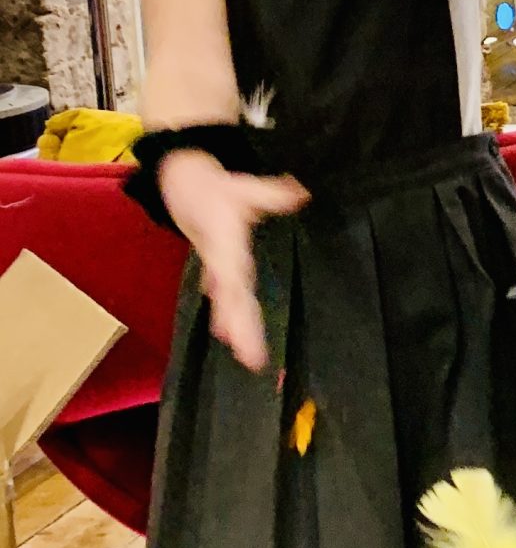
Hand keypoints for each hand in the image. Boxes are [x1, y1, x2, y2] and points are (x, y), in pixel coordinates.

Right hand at [159, 150, 306, 371]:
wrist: (182, 187)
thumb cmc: (216, 190)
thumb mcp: (243, 189)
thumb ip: (272, 194)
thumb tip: (300, 193)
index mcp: (225, 247)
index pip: (234, 282)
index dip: (237, 306)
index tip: (239, 331)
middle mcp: (220, 262)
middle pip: (232, 301)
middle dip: (240, 329)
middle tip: (252, 360)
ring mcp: (217, 267)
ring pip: (228, 302)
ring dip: (235, 328)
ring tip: (246, 356)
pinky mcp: (217, 267)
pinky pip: (224, 296)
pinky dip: (227, 315)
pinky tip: (228, 336)